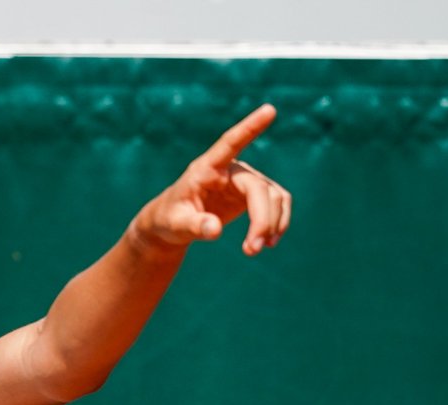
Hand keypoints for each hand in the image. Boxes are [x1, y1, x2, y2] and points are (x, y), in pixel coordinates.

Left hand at [132, 104, 291, 256]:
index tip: (269, 110)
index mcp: (206, 169)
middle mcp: (230, 169)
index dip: (250, 128)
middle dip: (261, 220)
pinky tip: (268, 241)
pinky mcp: (255, 193)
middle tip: (253, 250)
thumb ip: (194, 226)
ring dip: (271, 225)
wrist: (173, 223)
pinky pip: (277, 204)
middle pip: (259, 188)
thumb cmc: (169, 219)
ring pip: (274, 197)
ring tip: (254, 250)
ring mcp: (246, 180)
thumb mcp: (176, 225)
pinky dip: (277, 223)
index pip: (230, 143)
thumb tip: (214, 229)